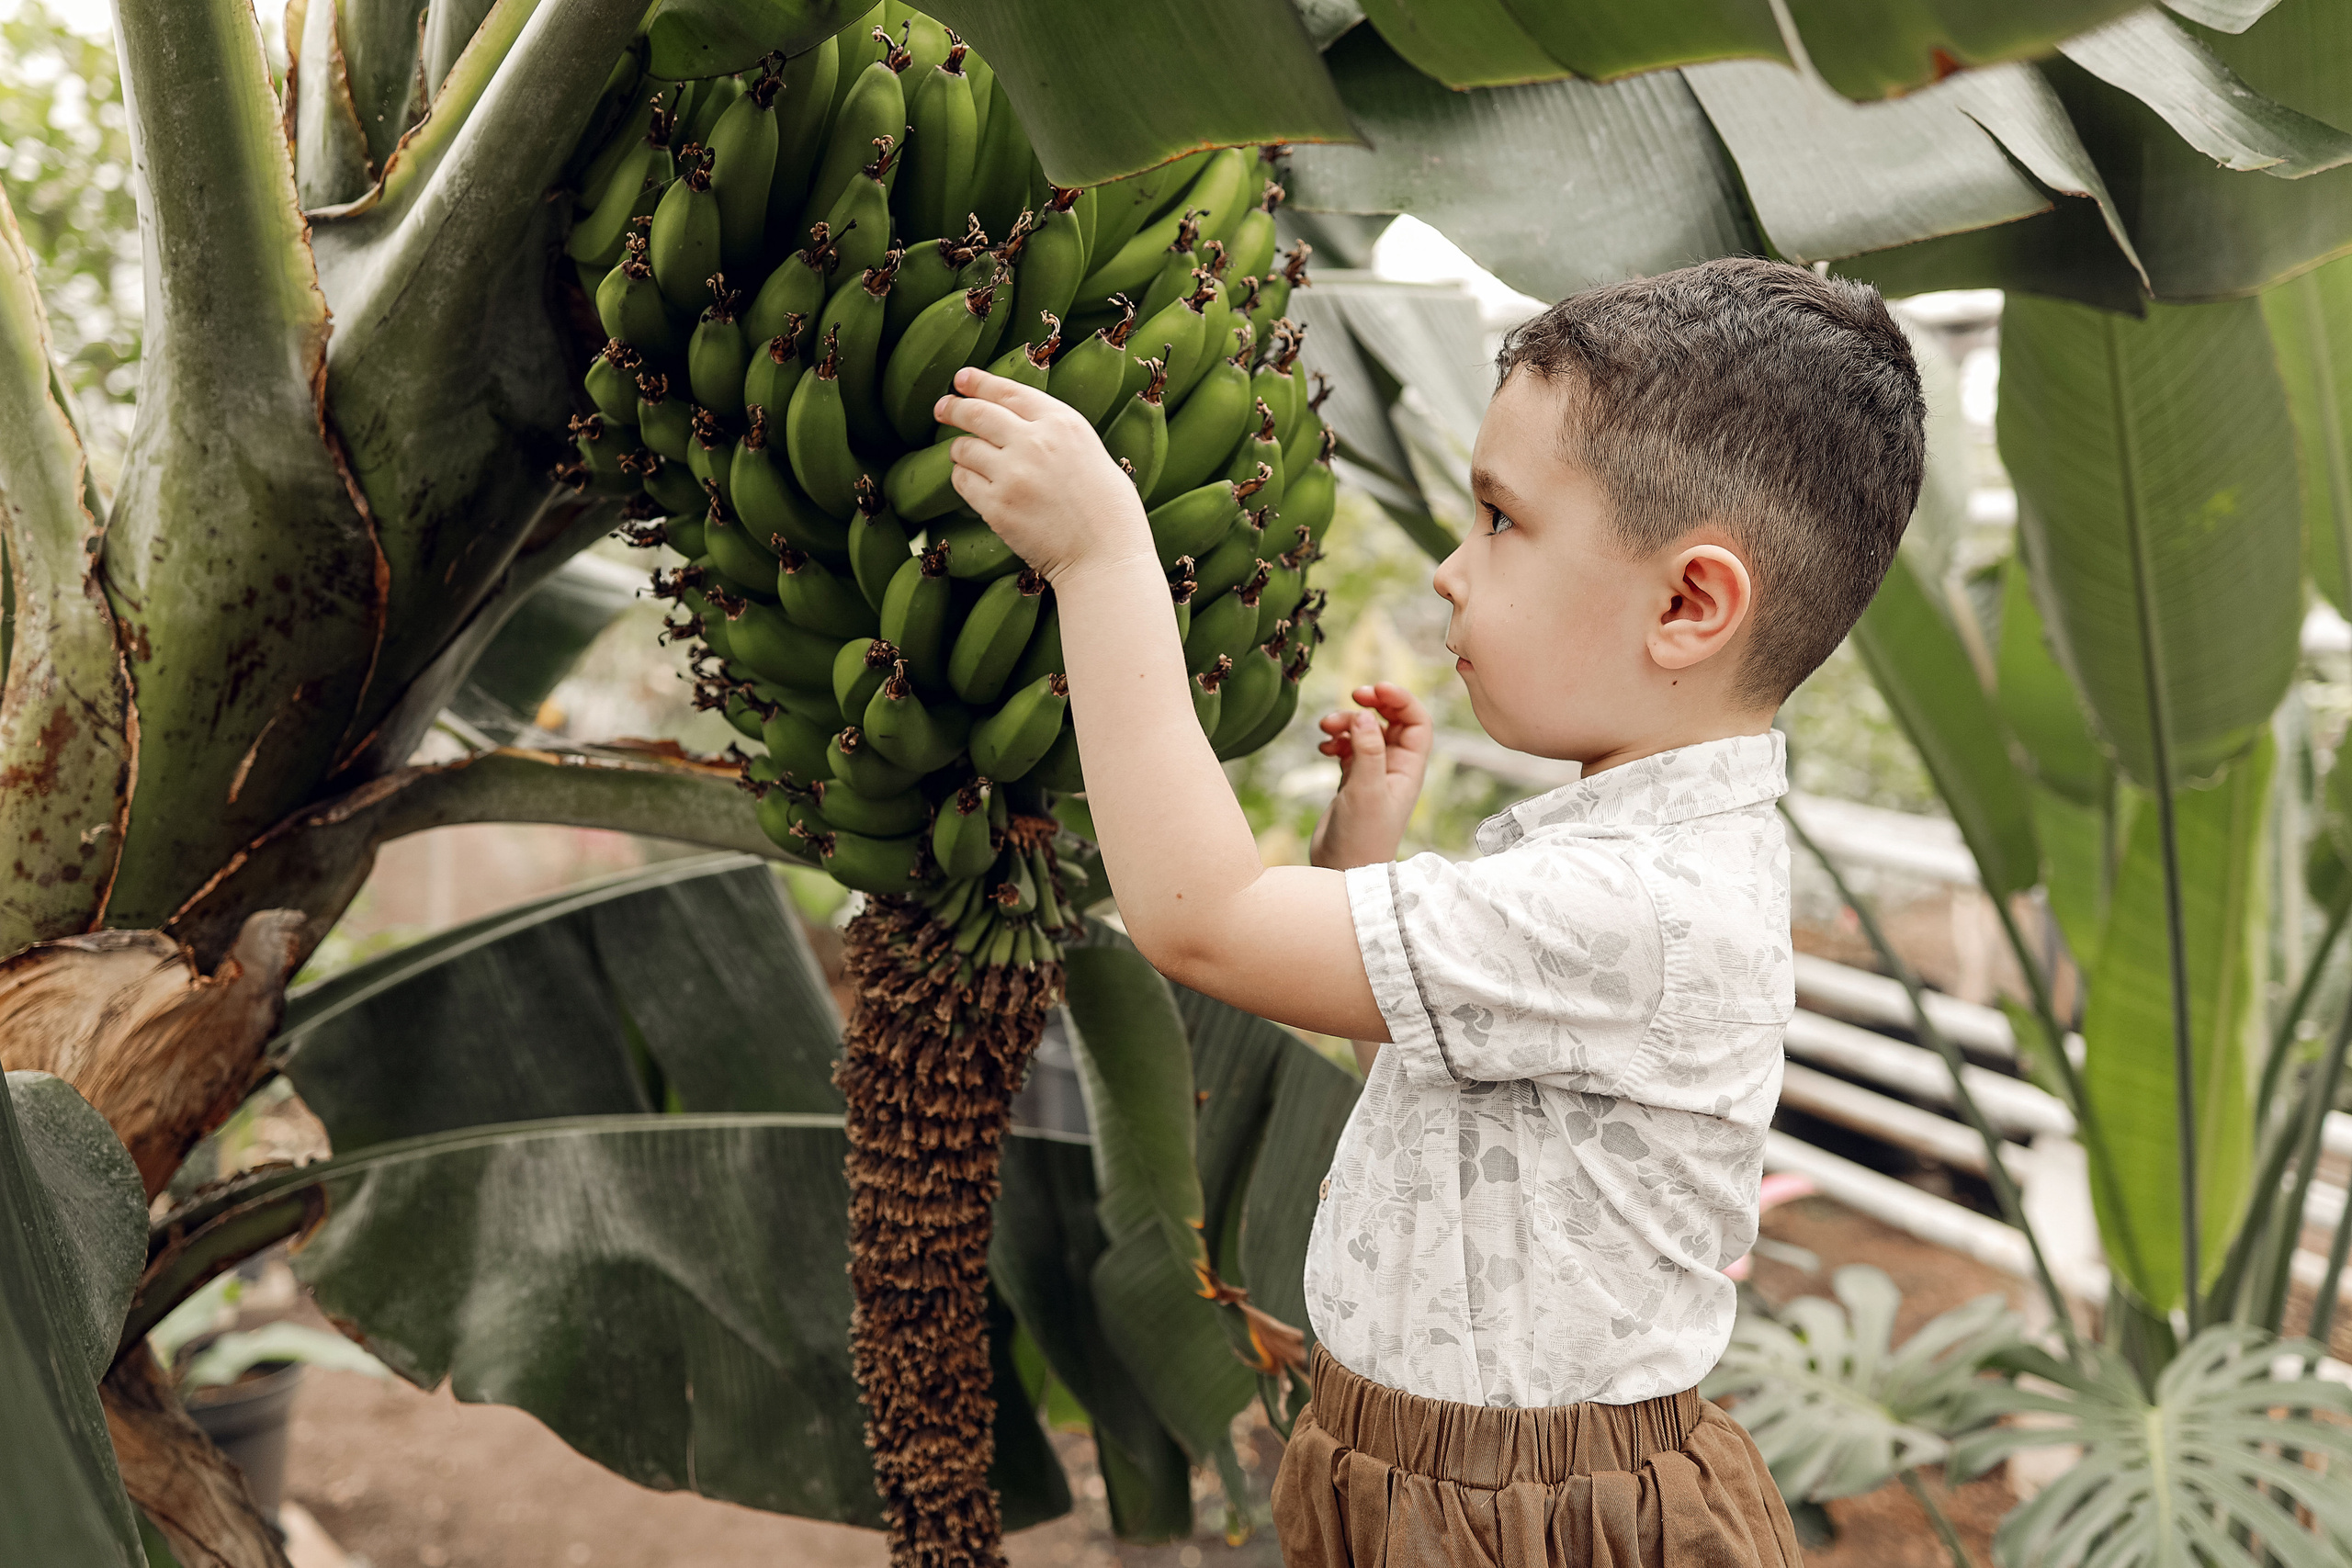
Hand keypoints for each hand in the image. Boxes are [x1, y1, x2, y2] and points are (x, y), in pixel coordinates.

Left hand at [935, 369, 1151, 581]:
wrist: (1106, 556)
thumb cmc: (1110, 511)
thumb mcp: (1091, 452)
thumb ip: (1056, 434)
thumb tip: (1020, 424)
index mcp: (1063, 423)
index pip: (1009, 391)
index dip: (979, 383)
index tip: (961, 379)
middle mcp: (1034, 442)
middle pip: (977, 413)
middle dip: (953, 407)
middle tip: (942, 408)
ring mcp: (1012, 474)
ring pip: (964, 448)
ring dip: (960, 451)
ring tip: (966, 457)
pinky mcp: (996, 507)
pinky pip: (962, 481)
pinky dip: (963, 479)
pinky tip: (974, 484)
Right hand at [1309, 683, 1432, 871]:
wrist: (1342, 871)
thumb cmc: (1362, 837)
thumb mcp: (1366, 791)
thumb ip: (1367, 750)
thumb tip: (1364, 714)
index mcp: (1409, 769)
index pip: (1417, 722)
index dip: (1401, 699)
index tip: (1375, 689)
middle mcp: (1395, 768)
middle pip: (1391, 721)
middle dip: (1373, 705)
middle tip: (1353, 695)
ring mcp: (1373, 774)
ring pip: (1365, 732)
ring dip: (1347, 723)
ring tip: (1326, 727)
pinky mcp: (1352, 781)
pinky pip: (1348, 748)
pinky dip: (1336, 740)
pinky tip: (1323, 747)